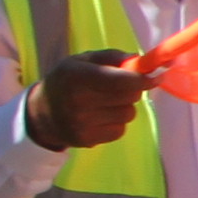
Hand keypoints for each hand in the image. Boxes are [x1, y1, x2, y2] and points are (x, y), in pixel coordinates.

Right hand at [24, 48, 152, 152]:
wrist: (41, 113)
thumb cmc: (67, 80)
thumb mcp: (82, 60)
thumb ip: (112, 57)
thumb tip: (142, 60)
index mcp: (77, 76)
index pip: (121, 80)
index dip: (143, 79)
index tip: (156, 76)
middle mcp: (79, 101)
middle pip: (129, 96)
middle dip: (134, 89)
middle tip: (123, 85)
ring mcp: (83, 124)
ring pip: (128, 114)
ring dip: (125, 106)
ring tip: (106, 102)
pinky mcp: (88, 140)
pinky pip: (120, 130)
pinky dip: (117, 122)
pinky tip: (101, 117)